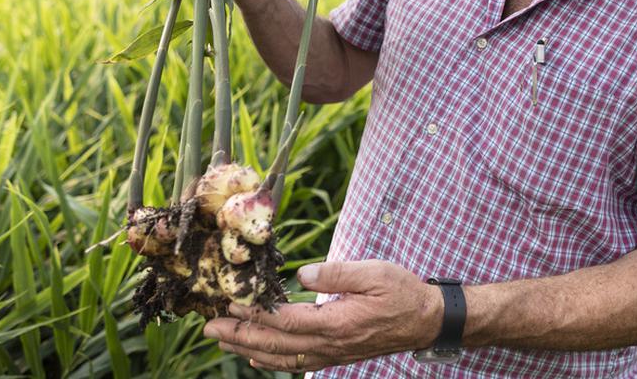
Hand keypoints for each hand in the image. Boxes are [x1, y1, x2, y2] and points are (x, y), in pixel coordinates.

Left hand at [203, 261, 443, 373]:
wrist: (426, 320)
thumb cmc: (403, 292)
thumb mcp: (374, 272)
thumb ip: (337, 272)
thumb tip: (302, 273)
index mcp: (337, 322)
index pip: (286, 321)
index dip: (255, 314)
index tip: (230, 303)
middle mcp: (331, 344)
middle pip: (276, 345)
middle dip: (240, 335)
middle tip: (210, 327)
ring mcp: (332, 354)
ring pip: (282, 358)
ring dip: (249, 350)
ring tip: (223, 341)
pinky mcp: (336, 355)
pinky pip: (297, 363)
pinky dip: (272, 362)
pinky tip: (256, 357)